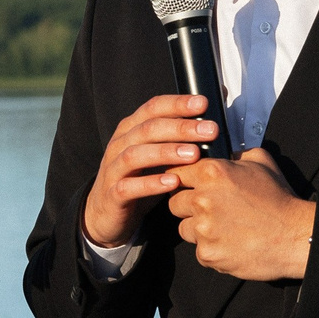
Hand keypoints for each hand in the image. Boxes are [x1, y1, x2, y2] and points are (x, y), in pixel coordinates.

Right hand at [84, 94, 223, 249]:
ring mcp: (113, 169)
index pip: (152, 108)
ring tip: (194, 154)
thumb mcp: (156, 155)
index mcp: (130, 130)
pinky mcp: (112, 194)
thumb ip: (177, 138)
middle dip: (181, 127)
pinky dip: (150, 183)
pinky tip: (172, 182)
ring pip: (136, 155)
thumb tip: (212, 118)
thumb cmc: (138, 180)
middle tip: (209, 130)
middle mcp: (119, 145)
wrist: (105, 214)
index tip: (203, 103)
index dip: (177, 104)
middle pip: (148, 129)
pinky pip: (129, 187)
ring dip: (166, 152)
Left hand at [169, 148, 317, 280]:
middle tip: (210, 210)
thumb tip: (223, 153)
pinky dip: (212, 249)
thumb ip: (235, 154)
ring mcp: (203, 229)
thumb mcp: (261, 162)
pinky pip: (200, 251)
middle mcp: (202, 199)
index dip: (184, 181)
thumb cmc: (280, 198)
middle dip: (188, 206)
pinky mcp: (208, 254)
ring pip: (184, 228)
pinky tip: (232, 243)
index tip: (191, 187)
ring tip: (224, 228)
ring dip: (198, 229)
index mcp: (211, 173)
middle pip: (174, 203)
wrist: (296, 236)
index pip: (177, 173)